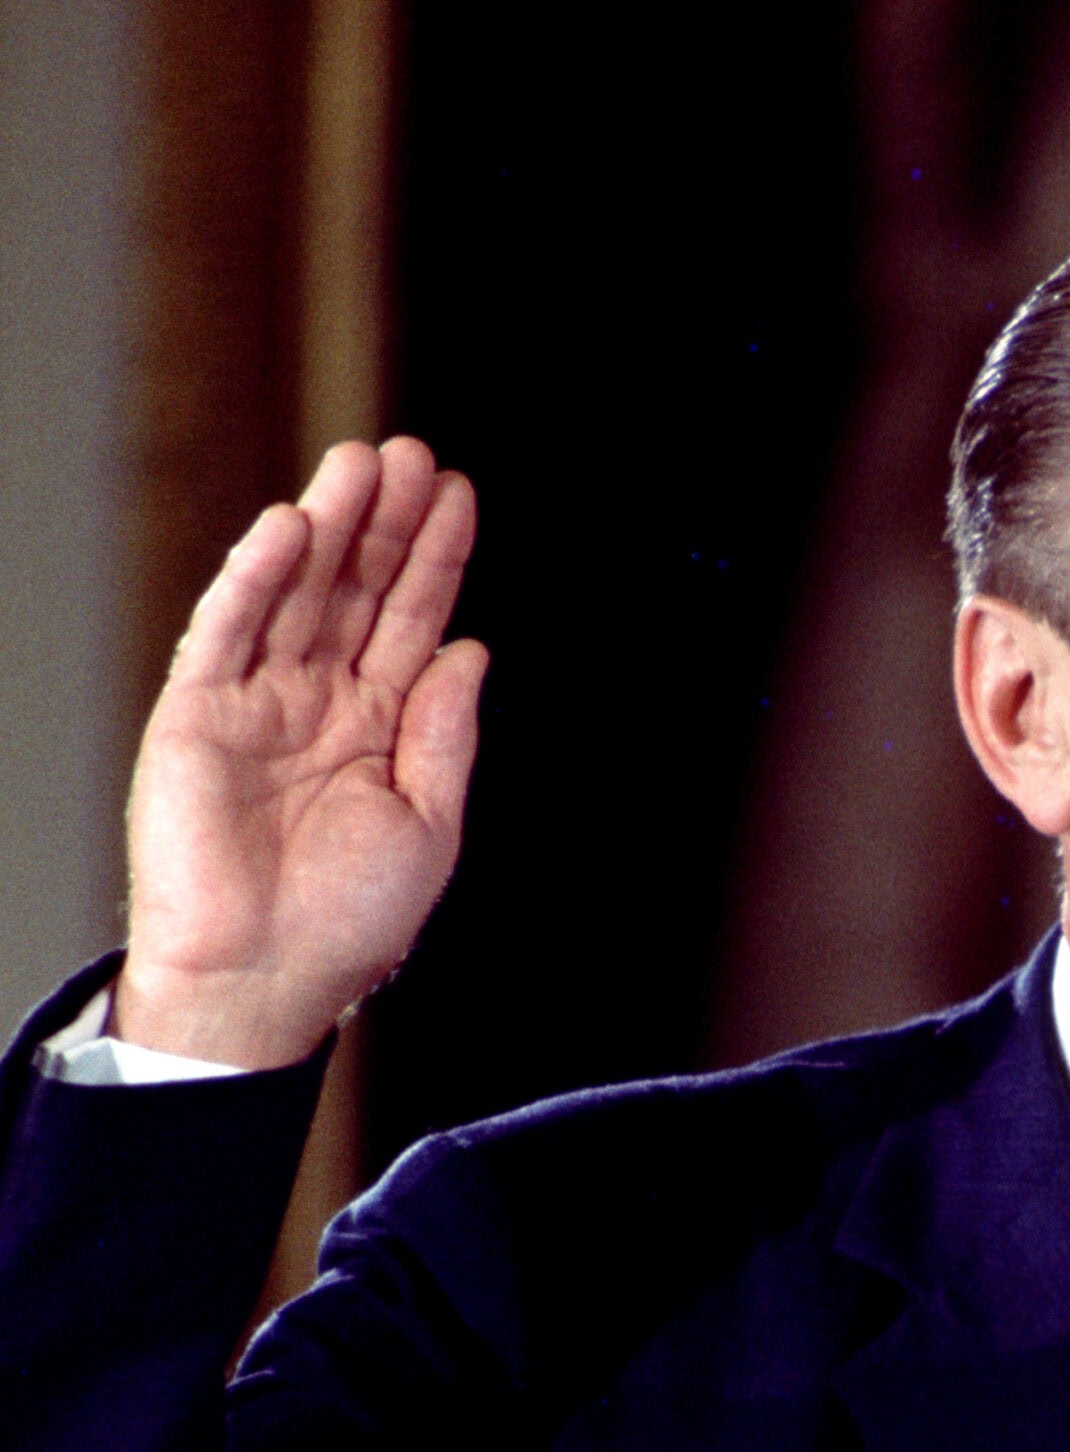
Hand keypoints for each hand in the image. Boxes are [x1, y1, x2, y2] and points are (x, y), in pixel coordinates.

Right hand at [118, 438, 486, 1066]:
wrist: (270, 978)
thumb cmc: (350, 919)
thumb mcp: (428, 821)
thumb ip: (444, 732)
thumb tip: (471, 651)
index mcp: (379, 728)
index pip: (412, 624)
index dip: (435, 561)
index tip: (460, 498)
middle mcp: (319, 703)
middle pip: (356, 592)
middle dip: (386, 524)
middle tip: (415, 455)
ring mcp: (258, 703)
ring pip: (295, 594)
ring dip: (328, 528)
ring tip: (362, 464)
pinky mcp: (199, 715)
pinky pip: (227, 633)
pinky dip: (256, 579)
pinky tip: (291, 530)